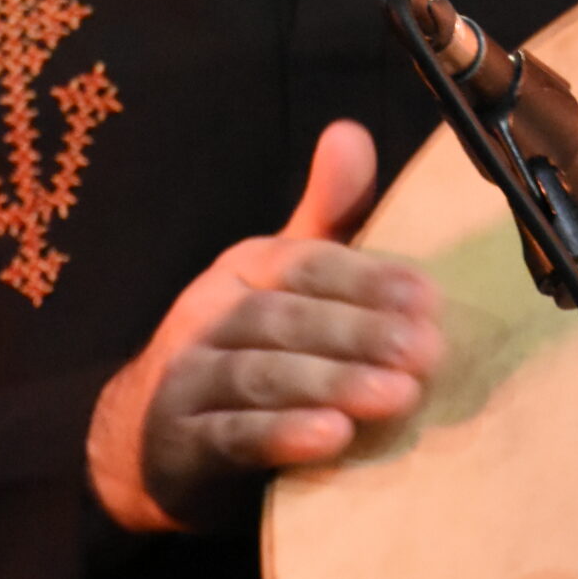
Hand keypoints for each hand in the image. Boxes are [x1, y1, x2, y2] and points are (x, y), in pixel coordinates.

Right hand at [86, 119, 442, 532]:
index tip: (428, 297)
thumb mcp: (282, 283)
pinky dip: (280, 437)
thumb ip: (326, 218)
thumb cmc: (243, 352)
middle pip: (283, 317)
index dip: (366, 277)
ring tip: (396, 396)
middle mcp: (206, 315)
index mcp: (242, 270)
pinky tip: (332, 440)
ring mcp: (186, 381)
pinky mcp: (177, 447)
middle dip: (357, 332)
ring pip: (259, 375)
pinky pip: (229, 436)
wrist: (150, 441)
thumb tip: (350, 131)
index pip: (304, 262)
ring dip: (330, 383)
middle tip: (425, 352)